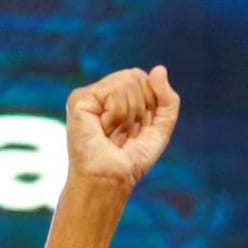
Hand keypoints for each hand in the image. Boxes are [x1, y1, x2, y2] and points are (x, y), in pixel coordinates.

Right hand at [64, 66, 179, 189]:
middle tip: (123, 133)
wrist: (110, 179)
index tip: (136, 131)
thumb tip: (159, 69)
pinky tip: (103, 130)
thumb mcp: (160, 128)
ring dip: (128, 116)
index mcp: (118, 95)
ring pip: (127, 83)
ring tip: (113, 134)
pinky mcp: (79, 99)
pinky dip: (117, 116)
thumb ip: (167, 100)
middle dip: (140, 110)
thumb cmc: (131, 159)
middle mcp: (102, 91)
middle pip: (137, 76)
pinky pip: (115, 93)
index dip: (149, 106)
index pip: (145, 79)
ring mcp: (89, 94)